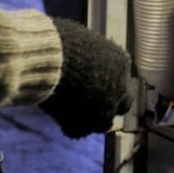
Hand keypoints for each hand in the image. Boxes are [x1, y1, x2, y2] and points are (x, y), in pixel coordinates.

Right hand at [39, 18, 132, 137]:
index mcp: (121, 62)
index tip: (91, 84)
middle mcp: (120, 86)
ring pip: (104, 122)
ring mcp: (107, 106)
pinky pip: (80, 131)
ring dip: (90, 119)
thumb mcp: (82, 41)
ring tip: (71, 113)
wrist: (52, 59)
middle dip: (106, 105)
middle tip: (87, 104)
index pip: (119, 78)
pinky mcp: (88, 122)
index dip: (105, 83)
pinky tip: (59, 120)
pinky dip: (70, 127)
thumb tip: (78, 53)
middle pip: (120, 103)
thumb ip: (88, 55)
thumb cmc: (61, 41)